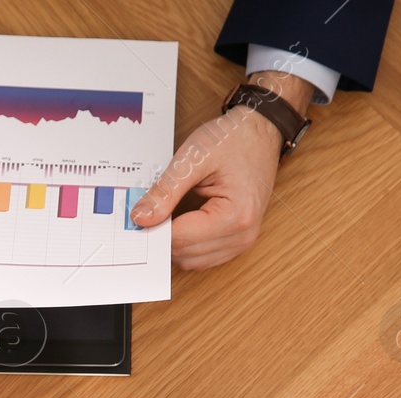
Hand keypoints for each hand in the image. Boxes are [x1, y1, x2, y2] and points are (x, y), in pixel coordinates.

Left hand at [130, 72, 310, 269]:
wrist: (261, 131)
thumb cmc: (233, 139)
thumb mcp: (192, 159)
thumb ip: (164, 192)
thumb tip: (140, 218)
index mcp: (235, 215)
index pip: (178, 239)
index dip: (154, 228)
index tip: (139, 214)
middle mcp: (242, 235)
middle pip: (183, 254)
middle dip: (163, 235)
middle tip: (153, 210)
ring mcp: (243, 241)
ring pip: (191, 261)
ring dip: (175, 242)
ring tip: (170, 213)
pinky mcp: (238, 241)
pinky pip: (203, 257)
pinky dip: (187, 244)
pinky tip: (182, 221)